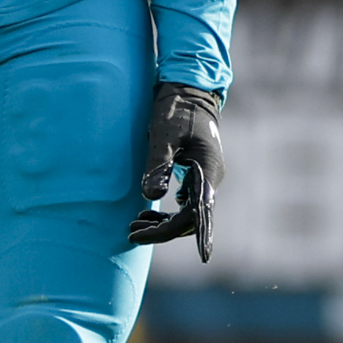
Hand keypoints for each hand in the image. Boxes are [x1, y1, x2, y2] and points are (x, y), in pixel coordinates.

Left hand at [128, 83, 225, 258]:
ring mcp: (205, 177)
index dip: (189, 235)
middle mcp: (211, 178)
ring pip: (189, 213)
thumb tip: (152, 198)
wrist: (189, 89)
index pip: (198, 214)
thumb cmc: (176, 108)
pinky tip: (148, 212)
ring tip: (134, 226)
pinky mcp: (197, 174)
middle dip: (163, 231)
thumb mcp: (162, 135)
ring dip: (164, 224)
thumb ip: (157, 165)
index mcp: (207, 171)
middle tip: (131, 232)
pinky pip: (187, 203)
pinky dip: (168, 211)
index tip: (191, 254)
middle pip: (192, 219)